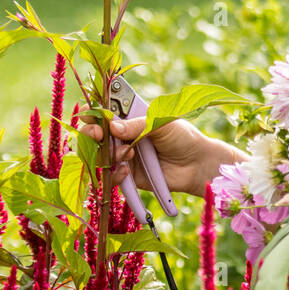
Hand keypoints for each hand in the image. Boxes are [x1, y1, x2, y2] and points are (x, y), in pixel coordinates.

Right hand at [80, 115, 215, 197]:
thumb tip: (112, 127)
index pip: (102, 112)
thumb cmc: (182, 137)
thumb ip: (138, 125)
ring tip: (128, 152)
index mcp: (129, 117)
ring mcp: (123, 156)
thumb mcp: (162, 124)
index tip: (92, 117)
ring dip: (108, 153)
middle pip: (93, 134)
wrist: (197, 164)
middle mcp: (122, 136)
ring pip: (99, 156)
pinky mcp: (127, 176)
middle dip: (91, 134)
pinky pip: (111, 177)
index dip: (93, 114)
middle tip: (100, 135)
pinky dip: (115, 174)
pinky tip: (127, 170)